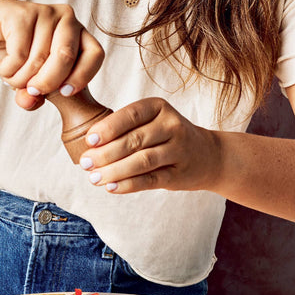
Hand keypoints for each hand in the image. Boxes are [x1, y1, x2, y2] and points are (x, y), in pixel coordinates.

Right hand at [0, 0, 103, 109]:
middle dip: (48, 82)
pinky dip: (8, 68)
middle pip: (66, 58)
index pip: (95, 54)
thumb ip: (35, 94)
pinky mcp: (21, 14)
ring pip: (39, 59)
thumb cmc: (13, 49)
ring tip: (11, 74)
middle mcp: (66, 18)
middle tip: (33, 90)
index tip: (65, 93)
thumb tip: (31, 100)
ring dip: (20, 78)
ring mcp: (44, 12)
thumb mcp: (29, 77)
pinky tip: (3, 63)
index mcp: (77, 32)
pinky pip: (18, 54)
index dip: (82, 77)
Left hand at [78, 97, 221, 193]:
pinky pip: (150, 180)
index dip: (108, 128)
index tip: (89, 140)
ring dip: (114, 171)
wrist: (208, 155)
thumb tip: (87, 144)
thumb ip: (124, 128)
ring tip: (94, 178)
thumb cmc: (167, 136)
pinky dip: (128, 185)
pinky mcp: (179, 174)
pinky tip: (111, 187)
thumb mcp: (151, 121)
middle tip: (86, 163)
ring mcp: (178, 150)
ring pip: (141, 161)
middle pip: (133, 140)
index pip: (130, 115)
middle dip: (105, 153)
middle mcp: (171, 125)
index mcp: (159, 107)